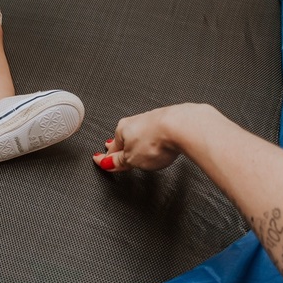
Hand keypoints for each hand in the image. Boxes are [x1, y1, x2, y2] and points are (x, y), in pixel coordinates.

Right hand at [93, 104, 208, 171]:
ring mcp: (152, 119)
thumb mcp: (132, 159)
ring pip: (141, 132)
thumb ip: (118, 162)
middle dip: (121, 145)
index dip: (107, 157)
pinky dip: (154, 136)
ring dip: (138, 140)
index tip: (100, 160)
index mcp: (123, 130)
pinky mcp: (168, 120)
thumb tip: (105, 163)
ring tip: (137, 150)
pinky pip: (156, 130)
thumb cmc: (157, 140)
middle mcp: (136, 121)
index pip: (112, 148)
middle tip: (116, 152)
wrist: (182, 126)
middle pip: (125, 137)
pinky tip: (158, 142)